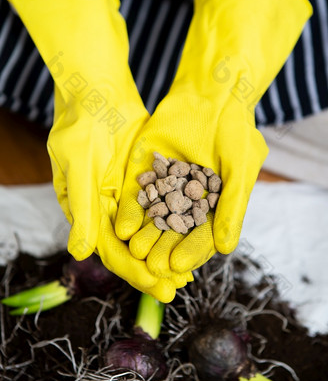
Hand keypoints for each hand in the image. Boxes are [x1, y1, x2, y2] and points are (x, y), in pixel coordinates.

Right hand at [6, 0, 192, 300]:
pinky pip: (161, 207)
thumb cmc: (80, 127)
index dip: (135, 273)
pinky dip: (175, 221)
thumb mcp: (79, 165)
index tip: (160, 289)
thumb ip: (83, 210)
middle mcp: (107, 210)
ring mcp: (126, 196)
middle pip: (133, 248)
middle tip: (180, 287)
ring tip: (190, 269)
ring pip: (149, 231)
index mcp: (87, 212)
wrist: (97, 91)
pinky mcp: (143, 180)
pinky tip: (194, 232)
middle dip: (156, 268)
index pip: (112, 252)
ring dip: (168, 248)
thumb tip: (81, 254)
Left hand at [115, 0, 311, 277]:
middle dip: (163, 247)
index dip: (191, 251)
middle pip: (174, 230)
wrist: (212, 93)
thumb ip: (233, 208)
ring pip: (154, 216)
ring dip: (145, 234)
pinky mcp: (147, 169)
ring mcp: (166, 186)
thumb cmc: (235, 130)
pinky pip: (137, 193)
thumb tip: (226, 250)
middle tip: (151, 265)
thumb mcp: (240, 169)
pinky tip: (123, 226)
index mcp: (214, 205)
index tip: (178, 264)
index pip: (201, 235)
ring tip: (135, 251)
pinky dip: (131, 210)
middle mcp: (188, 200)